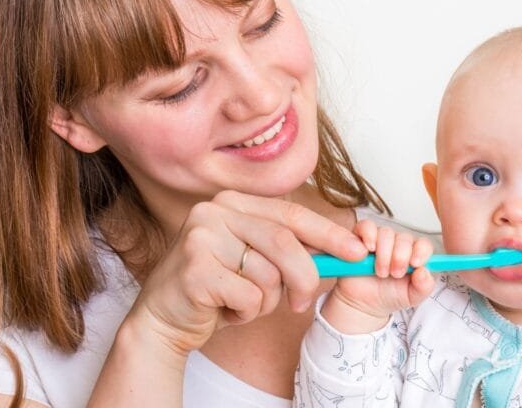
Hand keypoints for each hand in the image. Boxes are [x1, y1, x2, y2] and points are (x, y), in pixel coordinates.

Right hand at [122, 190, 367, 358]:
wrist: (164, 318)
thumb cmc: (218, 289)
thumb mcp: (255, 260)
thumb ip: (289, 249)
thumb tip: (344, 250)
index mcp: (233, 202)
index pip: (292, 213)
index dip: (329, 234)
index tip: (357, 252)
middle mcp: (214, 211)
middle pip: (285, 243)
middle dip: (304, 278)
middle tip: (301, 302)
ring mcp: (201, 238)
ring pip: (268, 275)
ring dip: (266, 301)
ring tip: (242, 303)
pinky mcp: (195, 270)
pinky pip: (249, 297)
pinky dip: (246, 314)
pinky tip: (225, 311)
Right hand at [322, 220, 434, 333]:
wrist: (363, 303)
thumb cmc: (388, 296)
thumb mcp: (411, 297)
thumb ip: (424, 287)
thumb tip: (424, 271)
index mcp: (413, 255)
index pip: (423, 244)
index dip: (421, 251)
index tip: (415, 264)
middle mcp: (397, 245)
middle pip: (404, 238)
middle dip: (400, 257)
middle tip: (395, 274)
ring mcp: (379, 240)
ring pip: (386, 233)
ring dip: (384, 254)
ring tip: (380, 272)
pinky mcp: (361, 238)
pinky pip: (366, 226)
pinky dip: (369, 236)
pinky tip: (369, 250)